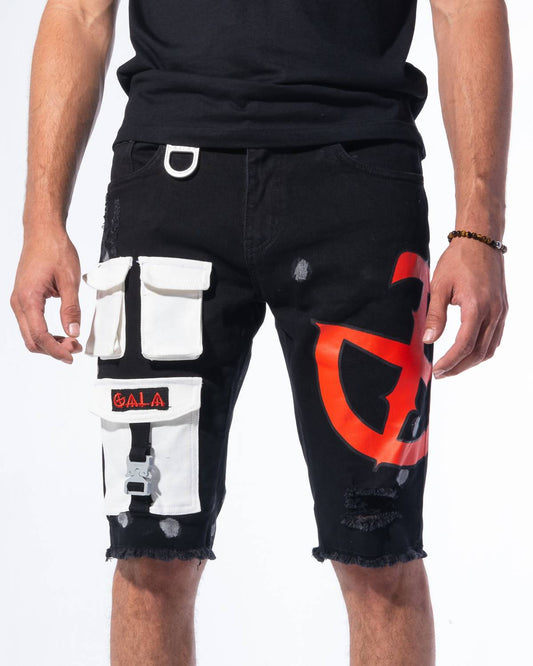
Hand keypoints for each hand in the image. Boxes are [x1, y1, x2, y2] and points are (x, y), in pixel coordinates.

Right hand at [10, 228, 82, 362]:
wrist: (43, 232)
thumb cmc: (54, 250)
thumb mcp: (69, 280)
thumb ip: (71, 308)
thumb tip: (73, 331)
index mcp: (28, 298)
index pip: (39, 335)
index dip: (56, 349)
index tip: (71, 356)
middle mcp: (19, 302)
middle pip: (32, 339)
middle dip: (53, 349)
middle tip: (75, 348)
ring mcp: (19, 300)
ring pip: (30, 334)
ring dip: (49, 342)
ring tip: (71, 341)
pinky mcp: (24, 298)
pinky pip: (31, 323)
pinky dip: (45, 333)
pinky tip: (61, 332)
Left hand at [423, 238, 507, 378]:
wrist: (480, 240)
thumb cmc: (458, 259)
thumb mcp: (439, 286)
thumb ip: (435, 314)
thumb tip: (429, 339)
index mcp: (477, 307)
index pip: (464, 345)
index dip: (450, 362)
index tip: (437, 370)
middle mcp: (494, 312)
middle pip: (479, 352)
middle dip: (460, 367)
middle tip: (442, 373)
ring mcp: (501, 311)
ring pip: (490, 348)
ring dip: (471, 361)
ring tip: (453, 367)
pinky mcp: (502, 308)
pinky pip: (496, 337)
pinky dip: (483, 350)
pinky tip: (469, 352)